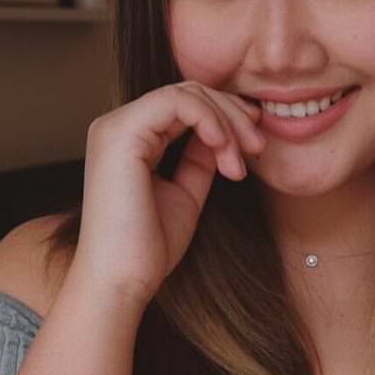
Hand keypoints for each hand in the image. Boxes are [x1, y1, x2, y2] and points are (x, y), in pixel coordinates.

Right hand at [74, 81, 265, 309]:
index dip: (225, 117)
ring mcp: (116, 127)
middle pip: (188, 93)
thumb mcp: (186, 195)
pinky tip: (225, 148)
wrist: (122, 281)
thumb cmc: (148, 249)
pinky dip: (209, 120)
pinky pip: (176, 102)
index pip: (183, 106)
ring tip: (244, 159)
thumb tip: (224, 135)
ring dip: (226, 121)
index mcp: (130, 140)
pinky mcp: (121, 134)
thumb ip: (200, 161)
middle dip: (232, 115)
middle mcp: (117, 127)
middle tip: (258, 147)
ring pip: (185, 93)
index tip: (254, 145)